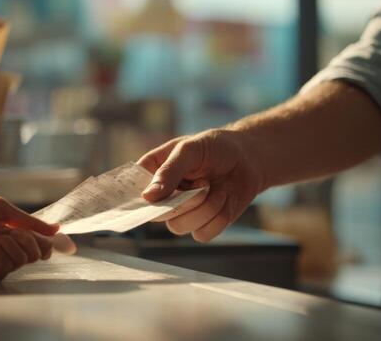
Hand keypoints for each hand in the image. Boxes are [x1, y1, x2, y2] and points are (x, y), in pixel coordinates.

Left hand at [0, 197, 57, 282]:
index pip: (36, 241)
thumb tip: (55, 229)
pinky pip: (6, 265)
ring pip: (22, 258)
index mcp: (8, 232)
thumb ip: (28, 221)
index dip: (46, 241)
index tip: (54, 241)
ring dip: (8, 243)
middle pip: (35, 251)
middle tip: (11, 232)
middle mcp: (4, 249)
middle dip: (28, 239)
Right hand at [138, 130, 263, 241]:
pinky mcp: (203, 225)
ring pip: (180, 227)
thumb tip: (148, 197)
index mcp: (152, 173)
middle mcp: (163, 197)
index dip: (134, 200)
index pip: (132, 192)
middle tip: (203, 182)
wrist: (248, 158)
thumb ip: (169, 171)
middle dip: (183, 201)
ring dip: (204, 207)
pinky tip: (223, 199)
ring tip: (215, 187)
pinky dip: (218, 217)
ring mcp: (182, 213)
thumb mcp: (190, 149)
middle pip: (157, 215)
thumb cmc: (215, 146)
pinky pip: (202, 234)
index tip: (147, 200)